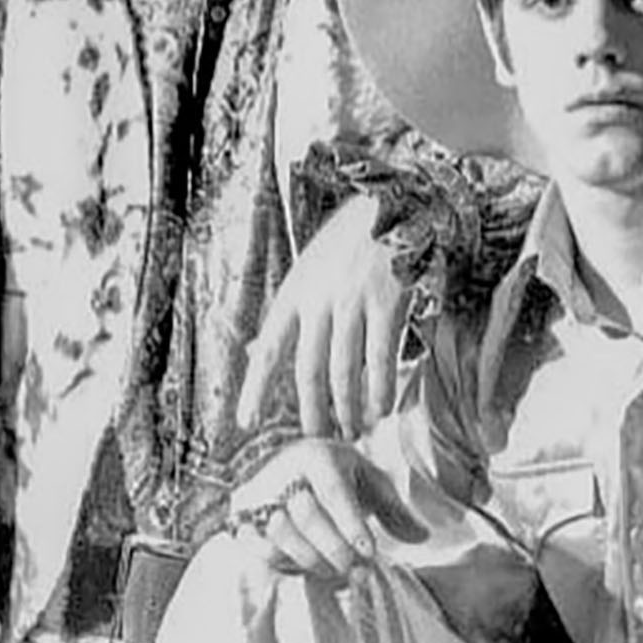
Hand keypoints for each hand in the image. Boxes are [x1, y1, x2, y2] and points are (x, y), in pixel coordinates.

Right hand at [227, 438, 424, 581]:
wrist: (284, 468)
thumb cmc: (337, 479)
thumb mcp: (368, 484)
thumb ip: (394, 509)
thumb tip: (422, 536)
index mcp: (317, 455)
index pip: (334, 491)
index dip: (351, 524)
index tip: (369, 552)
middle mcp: (283, 469)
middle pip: (307, 516)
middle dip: (336, 549)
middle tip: (359, 571)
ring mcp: (258, 493)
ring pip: (281, 534)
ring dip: (312, 560)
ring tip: (336, 569)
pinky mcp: (240, 517)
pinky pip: (258, 547)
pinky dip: (283, 562)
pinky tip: (305, 565)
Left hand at [236, 194, 416, 440]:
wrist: (396, 203)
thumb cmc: (349, 241)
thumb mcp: (308, 269)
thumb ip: (287, 313)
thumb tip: (253, 352)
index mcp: (294, 291)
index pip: (268, 348)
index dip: (256, 388)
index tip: (246, 421)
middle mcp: (319, 299)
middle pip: (308, 370)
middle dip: (312, 411)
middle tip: (316, 438)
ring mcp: (354, 301)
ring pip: (345, 370)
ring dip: (348, 407)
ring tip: (353, 429)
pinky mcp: (388, 302)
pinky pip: (381, 357)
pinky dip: (381, 389)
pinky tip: (382, 407)